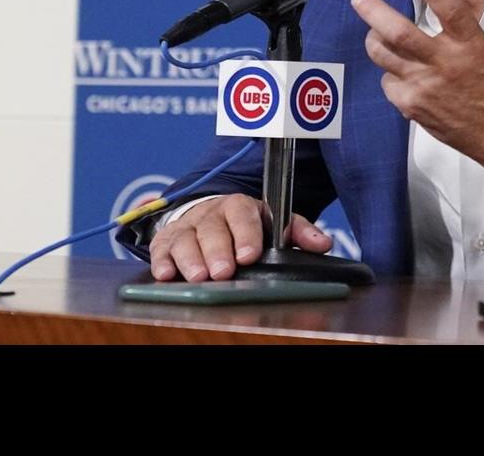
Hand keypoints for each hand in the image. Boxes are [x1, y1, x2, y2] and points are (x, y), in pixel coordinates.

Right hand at [149, 194, 333, 281]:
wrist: (210, 214)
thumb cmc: (246, 224)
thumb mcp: (273, 223)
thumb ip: (297, 232)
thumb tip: (323, 244)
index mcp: (240, 206)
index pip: (242, 213)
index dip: (246, 233)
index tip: (250, 254)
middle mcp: (211, 213)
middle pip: (212, 228)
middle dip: (217, 251)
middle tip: (224, 272)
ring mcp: (187, 226)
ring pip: (185, 239)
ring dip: (190, 259)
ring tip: (199, 277)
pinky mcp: (166, 239)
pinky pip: (161, 248)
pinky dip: (162, 261)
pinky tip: (166, 274)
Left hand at [351, 0, 483, 184]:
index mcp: (472, 45)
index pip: (449, 9)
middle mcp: (445, 64)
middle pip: (399, 34)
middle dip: (375, 13)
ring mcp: (425, 87)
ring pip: (384, 56)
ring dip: (375, 39)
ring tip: (374, 30)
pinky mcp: (413, 106)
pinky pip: (388, 81)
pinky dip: (389, 70)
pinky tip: (400, 67)